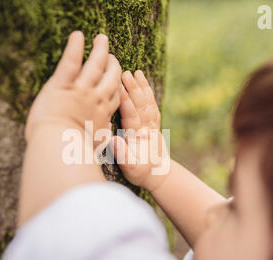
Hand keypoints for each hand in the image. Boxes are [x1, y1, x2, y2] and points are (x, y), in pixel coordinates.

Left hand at [25, 31, 121, 142]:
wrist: (58, 148)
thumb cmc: (73, 153)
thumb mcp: (94, 147)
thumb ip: (100, 138)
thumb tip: (107, 140)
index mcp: (102, 115)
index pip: (115, 96)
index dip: (118, 85)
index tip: (119, 79)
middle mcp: (96, 99)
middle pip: (111, 77)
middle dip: (113, 65)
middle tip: (112, 56)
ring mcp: (80, 90)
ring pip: (95, 65)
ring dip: (99, 50)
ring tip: (101, 38)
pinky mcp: (62, 85)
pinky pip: (70, 62)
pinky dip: (74, 48)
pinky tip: (77, 35)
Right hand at [110, 70, 170, 191]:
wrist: (158, 175)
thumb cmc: (140, 172)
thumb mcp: (130, 168)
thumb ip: (123, 154)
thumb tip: (114, 140)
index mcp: (139, 137)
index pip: (132, 116)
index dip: (126, 102)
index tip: (119, 88)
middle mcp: (147, 128)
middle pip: (141, 105)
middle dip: (134, 89)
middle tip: (126, 74)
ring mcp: (152, 124)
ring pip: (147, 102)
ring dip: (141, 87)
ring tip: (135, 72)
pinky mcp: (154, 123)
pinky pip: (151, 104)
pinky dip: (148, 91)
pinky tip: (143, 81)